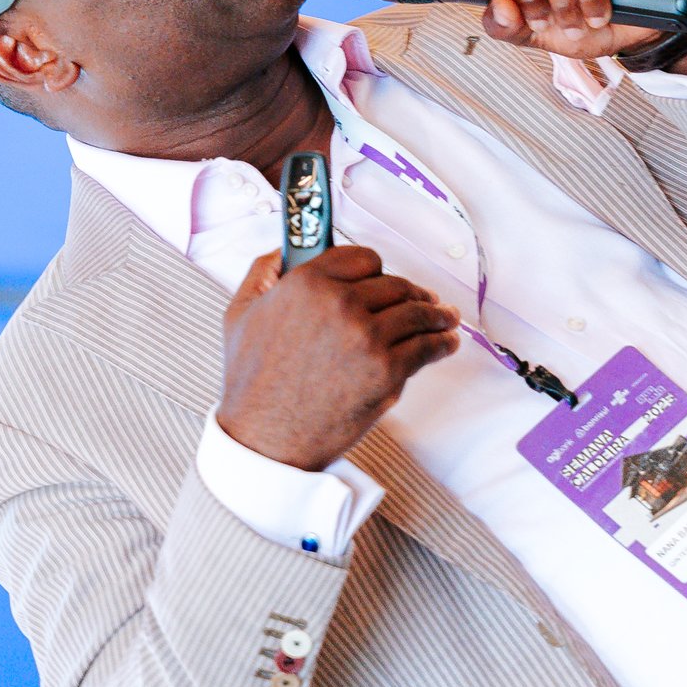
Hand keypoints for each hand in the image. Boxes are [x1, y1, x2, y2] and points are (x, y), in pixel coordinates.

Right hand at [218, 246, 459, 471]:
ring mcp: (367, 338)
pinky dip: (442, 343)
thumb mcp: (240, 313)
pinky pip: (426, 347)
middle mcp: (340, 304)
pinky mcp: (387, 371)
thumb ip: (263, 272)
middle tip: (424, 301)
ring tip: (446, 317)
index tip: (383, 277)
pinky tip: (446, 342)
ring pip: (417, 312)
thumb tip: (286, 248)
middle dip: (412, 292)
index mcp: (307, 283)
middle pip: (395, 284)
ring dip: (437, 314)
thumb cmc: (251, 382)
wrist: (265, 438)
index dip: (375, 268)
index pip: (361, 258)